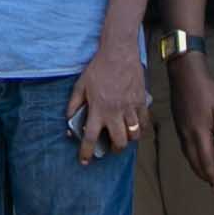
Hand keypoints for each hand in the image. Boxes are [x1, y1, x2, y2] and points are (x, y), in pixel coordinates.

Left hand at [68, 37, 150, 163]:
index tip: (84, 161)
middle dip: (114, 149)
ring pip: (134, 135)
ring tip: (123, 137)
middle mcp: (115, 112)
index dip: (86, 152)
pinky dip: (141, 128)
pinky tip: (136, 126)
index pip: (90, 137)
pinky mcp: (141, 102)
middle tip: (110, 146)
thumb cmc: (98, 69)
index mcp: (98, 110)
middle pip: (118, 142)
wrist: (119, 53)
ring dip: (128, 140)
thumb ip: (74, 105)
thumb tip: (68, 120)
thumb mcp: (80, 86)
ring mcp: (130, 108)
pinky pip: (145, 122)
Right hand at [167, 45, 213, 191]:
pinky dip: (193, 158)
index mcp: (199, 132)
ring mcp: (181, 131)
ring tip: (208, 176)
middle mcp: (187, 135)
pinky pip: (185, 148)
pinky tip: (198, 157)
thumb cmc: (206, 89)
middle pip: (195, 162)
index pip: (206, 160)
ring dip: (198, 168)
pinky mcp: (179, 125)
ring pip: (189, 156)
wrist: (184, 73)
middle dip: (205, 176)